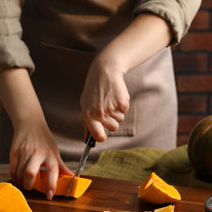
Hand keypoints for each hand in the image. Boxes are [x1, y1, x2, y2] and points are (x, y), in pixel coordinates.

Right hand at [0, 68, 71, 199]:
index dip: (52, 185)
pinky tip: (19, 176)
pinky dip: (15, 176)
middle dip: (30, 185)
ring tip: (26, 182)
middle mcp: (37, 154)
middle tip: (32, 187)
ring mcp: (24, 152)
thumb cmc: (44, 140)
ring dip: (22, 182)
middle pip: (30, 173)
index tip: (50, 195)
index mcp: (50, 155)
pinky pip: (12, 169)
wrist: (30, 124)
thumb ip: (61, 167)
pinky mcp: (14, 152)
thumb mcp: (55, 152)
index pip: (53, 171)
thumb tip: (72, 178)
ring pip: (20, 173)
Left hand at [80, 14, 170, 140]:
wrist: (105, 72)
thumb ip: (87, 123)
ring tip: (110, 99)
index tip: (102, 136)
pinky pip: (125, 111)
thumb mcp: (85, 105)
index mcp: (88, 115)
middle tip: (107, 109)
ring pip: (120, 119)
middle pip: (113, 128)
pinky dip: (122, 105)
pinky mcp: (122, 103)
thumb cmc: (94, 90)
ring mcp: (111, 108)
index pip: (97, 135)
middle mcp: (100, 113)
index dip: (101, 137)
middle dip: (112, 121)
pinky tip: (116, 96)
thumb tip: (87, 140)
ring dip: (117, 112)